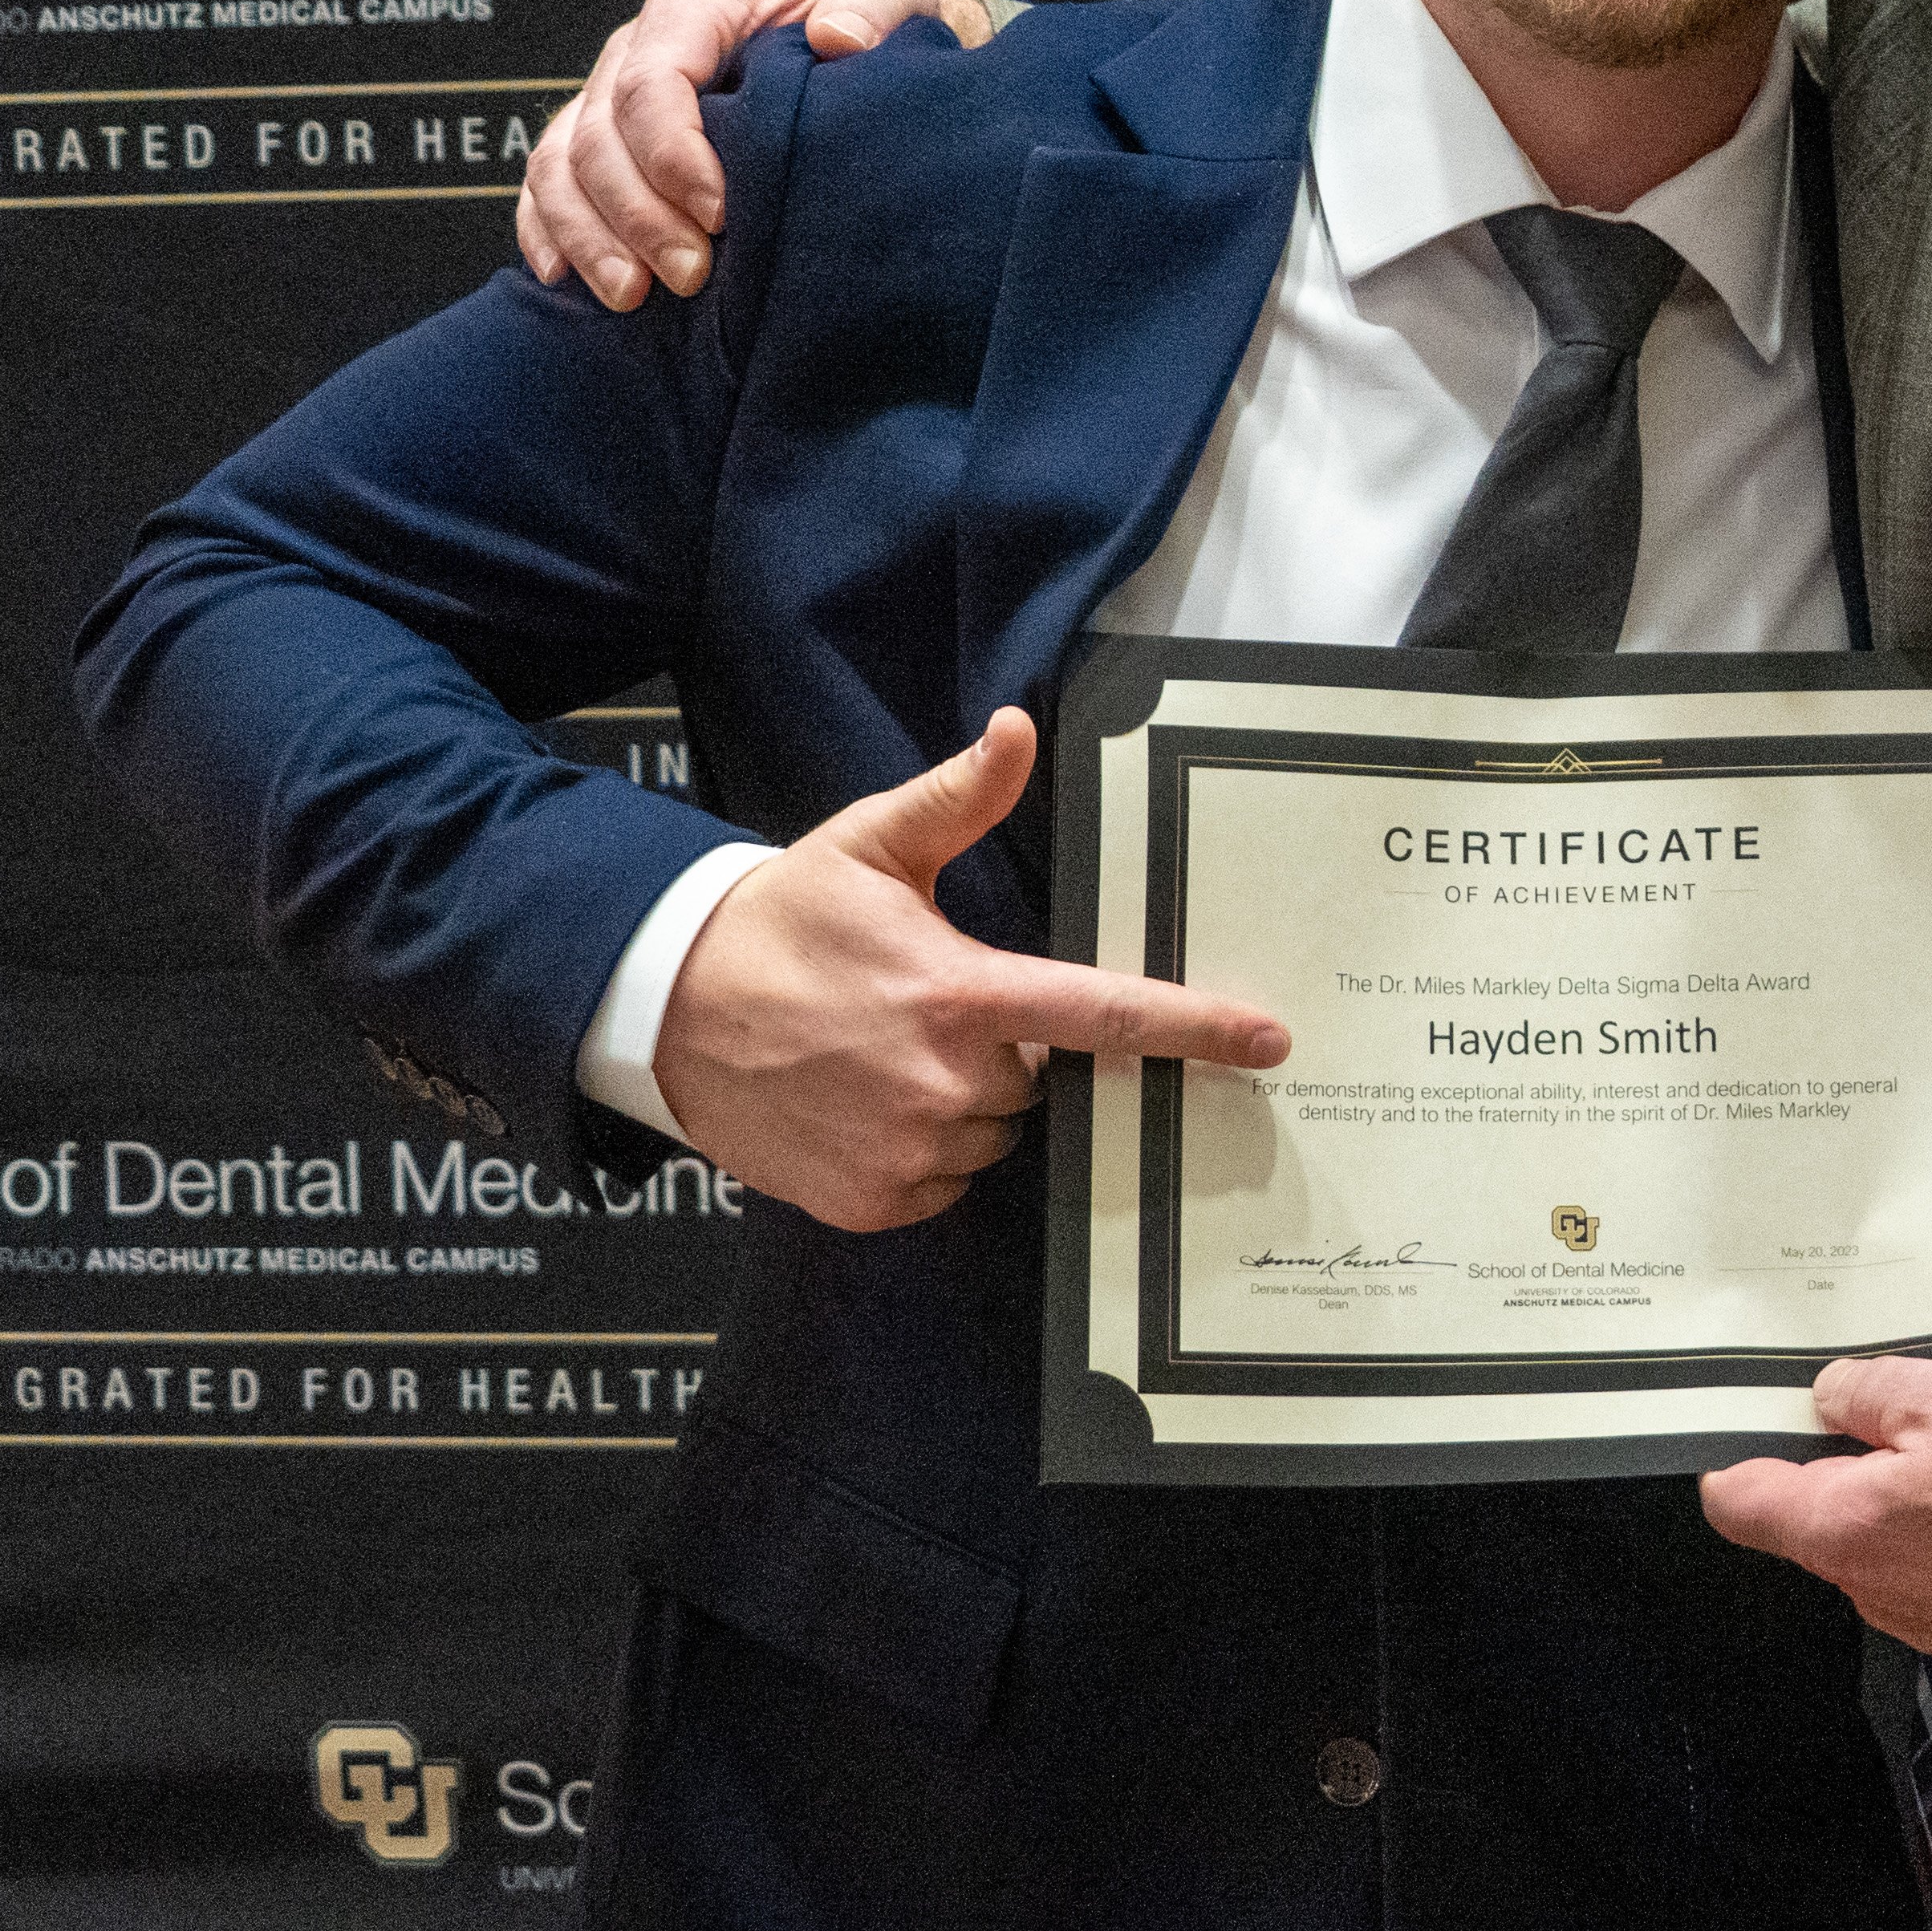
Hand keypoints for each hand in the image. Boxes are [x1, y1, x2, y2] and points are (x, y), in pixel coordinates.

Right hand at [515, 0, 977, 309]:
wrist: (859, 70)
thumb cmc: (870, 35)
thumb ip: (877, 0)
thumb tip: (838, 36)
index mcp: (694, 11)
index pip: (653, 81)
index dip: (672, 153)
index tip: (720, 215)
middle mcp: (635, 51)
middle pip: (600, 135)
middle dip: (637, 213)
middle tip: (689, 275)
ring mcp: (606, 103)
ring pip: (560, 167)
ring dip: (590, 236)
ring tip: (632, 297)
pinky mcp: (594, 150)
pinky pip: (544, 189)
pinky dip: (547, 233)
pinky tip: (565, 280)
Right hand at [653, 708, 1283, 1232]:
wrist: (665, 1010)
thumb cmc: (779, 923)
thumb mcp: (869, 847)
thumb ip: (958, 799)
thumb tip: (1018, 729)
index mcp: (960, 994)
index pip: (1105, 1014)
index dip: (1194, 1028)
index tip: (1267, 1041)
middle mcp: (946, 1083)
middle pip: (1037, 1078)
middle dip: (1002, 1047)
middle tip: (925, 1010)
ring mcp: (907, 1151)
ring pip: (992, 1134)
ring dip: (962, 1102)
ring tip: (882, 1055)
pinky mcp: (872, 1200)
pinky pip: (941, 1183)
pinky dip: (919, 1152)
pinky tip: (863, 1105)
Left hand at [1699, 1355, 1931, 1654]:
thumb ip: (1865, 1390)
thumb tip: (1829, 1397)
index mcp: (1842, 1528)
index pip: (1741, 1504)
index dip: (1736, 1457)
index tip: (1752, 1423)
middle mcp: (1868, 1587)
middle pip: (1816, 1517)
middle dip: (1847, 1464)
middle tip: (1907, 1413)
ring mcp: (1918, 1615)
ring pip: (1877, 1541)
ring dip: (1904, 1497)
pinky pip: (1928, 1566)